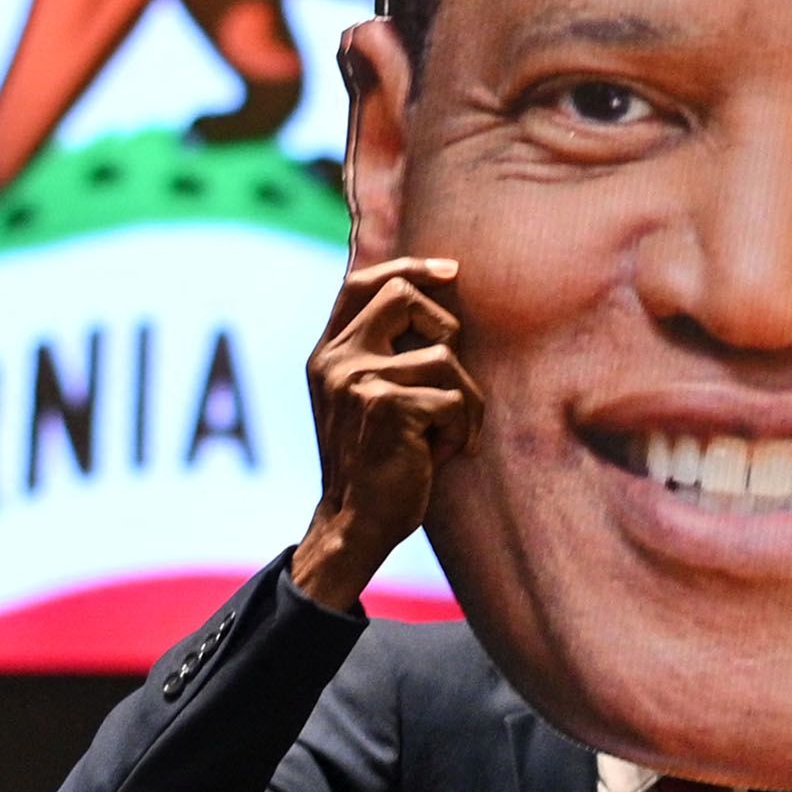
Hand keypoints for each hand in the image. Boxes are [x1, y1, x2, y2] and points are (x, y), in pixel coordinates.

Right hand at [290, 255, 476, 611]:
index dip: (409, 268)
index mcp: (327, 355)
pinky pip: (454, 398)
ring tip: (446, 437)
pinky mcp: (387, 406)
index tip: (449, 272)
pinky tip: (442, 457)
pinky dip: (461, 432)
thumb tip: (431, 301)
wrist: (355, 523)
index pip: (361, 283)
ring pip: (444, 357)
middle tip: (450, 374)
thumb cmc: (376, 464)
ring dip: (463, 401)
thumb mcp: (366, 399)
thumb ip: (381, 354)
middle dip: (444, 327)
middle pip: (402, 296)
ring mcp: (357, 380)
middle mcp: (335, 361)